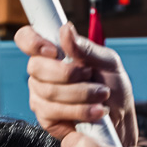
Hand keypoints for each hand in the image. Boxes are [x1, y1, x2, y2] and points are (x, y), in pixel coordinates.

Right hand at [15, 21, 136, 146]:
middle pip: (35, 66)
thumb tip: (65, 29)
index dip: (32, 42)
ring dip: (81, 94)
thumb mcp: (108, 62)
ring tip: (101, 96)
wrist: (121, 117)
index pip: (26, 38)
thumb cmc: (113, 86)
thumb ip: (85, 48)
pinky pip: (53, 111)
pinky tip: (95, 111)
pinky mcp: (45, 117)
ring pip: (48, 90)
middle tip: (90, 75)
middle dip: (68, 73)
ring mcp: (40, 95)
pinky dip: (80, 111)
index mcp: (53, 52)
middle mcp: (41, 72)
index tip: (53, 51)